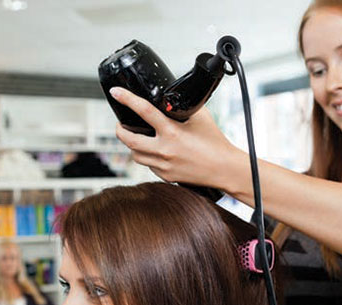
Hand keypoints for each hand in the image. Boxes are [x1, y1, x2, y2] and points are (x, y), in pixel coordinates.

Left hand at [110, 87, 242, 190]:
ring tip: (137, 138)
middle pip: (128, 139)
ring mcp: (163, 165)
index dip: (127, 99)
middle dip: (119, 130)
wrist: (224, 169)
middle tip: (120, 124)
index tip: (116, 92)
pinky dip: (148, 157)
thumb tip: (171, 99)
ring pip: (135, 155)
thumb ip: (183, 107)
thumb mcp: (200, 117)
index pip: (143, 110)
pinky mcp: (165, 176)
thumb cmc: (215, 143)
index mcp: (172, 132)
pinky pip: (148, 165)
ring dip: (132, 145)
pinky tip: (156, 152)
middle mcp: (164, 149)